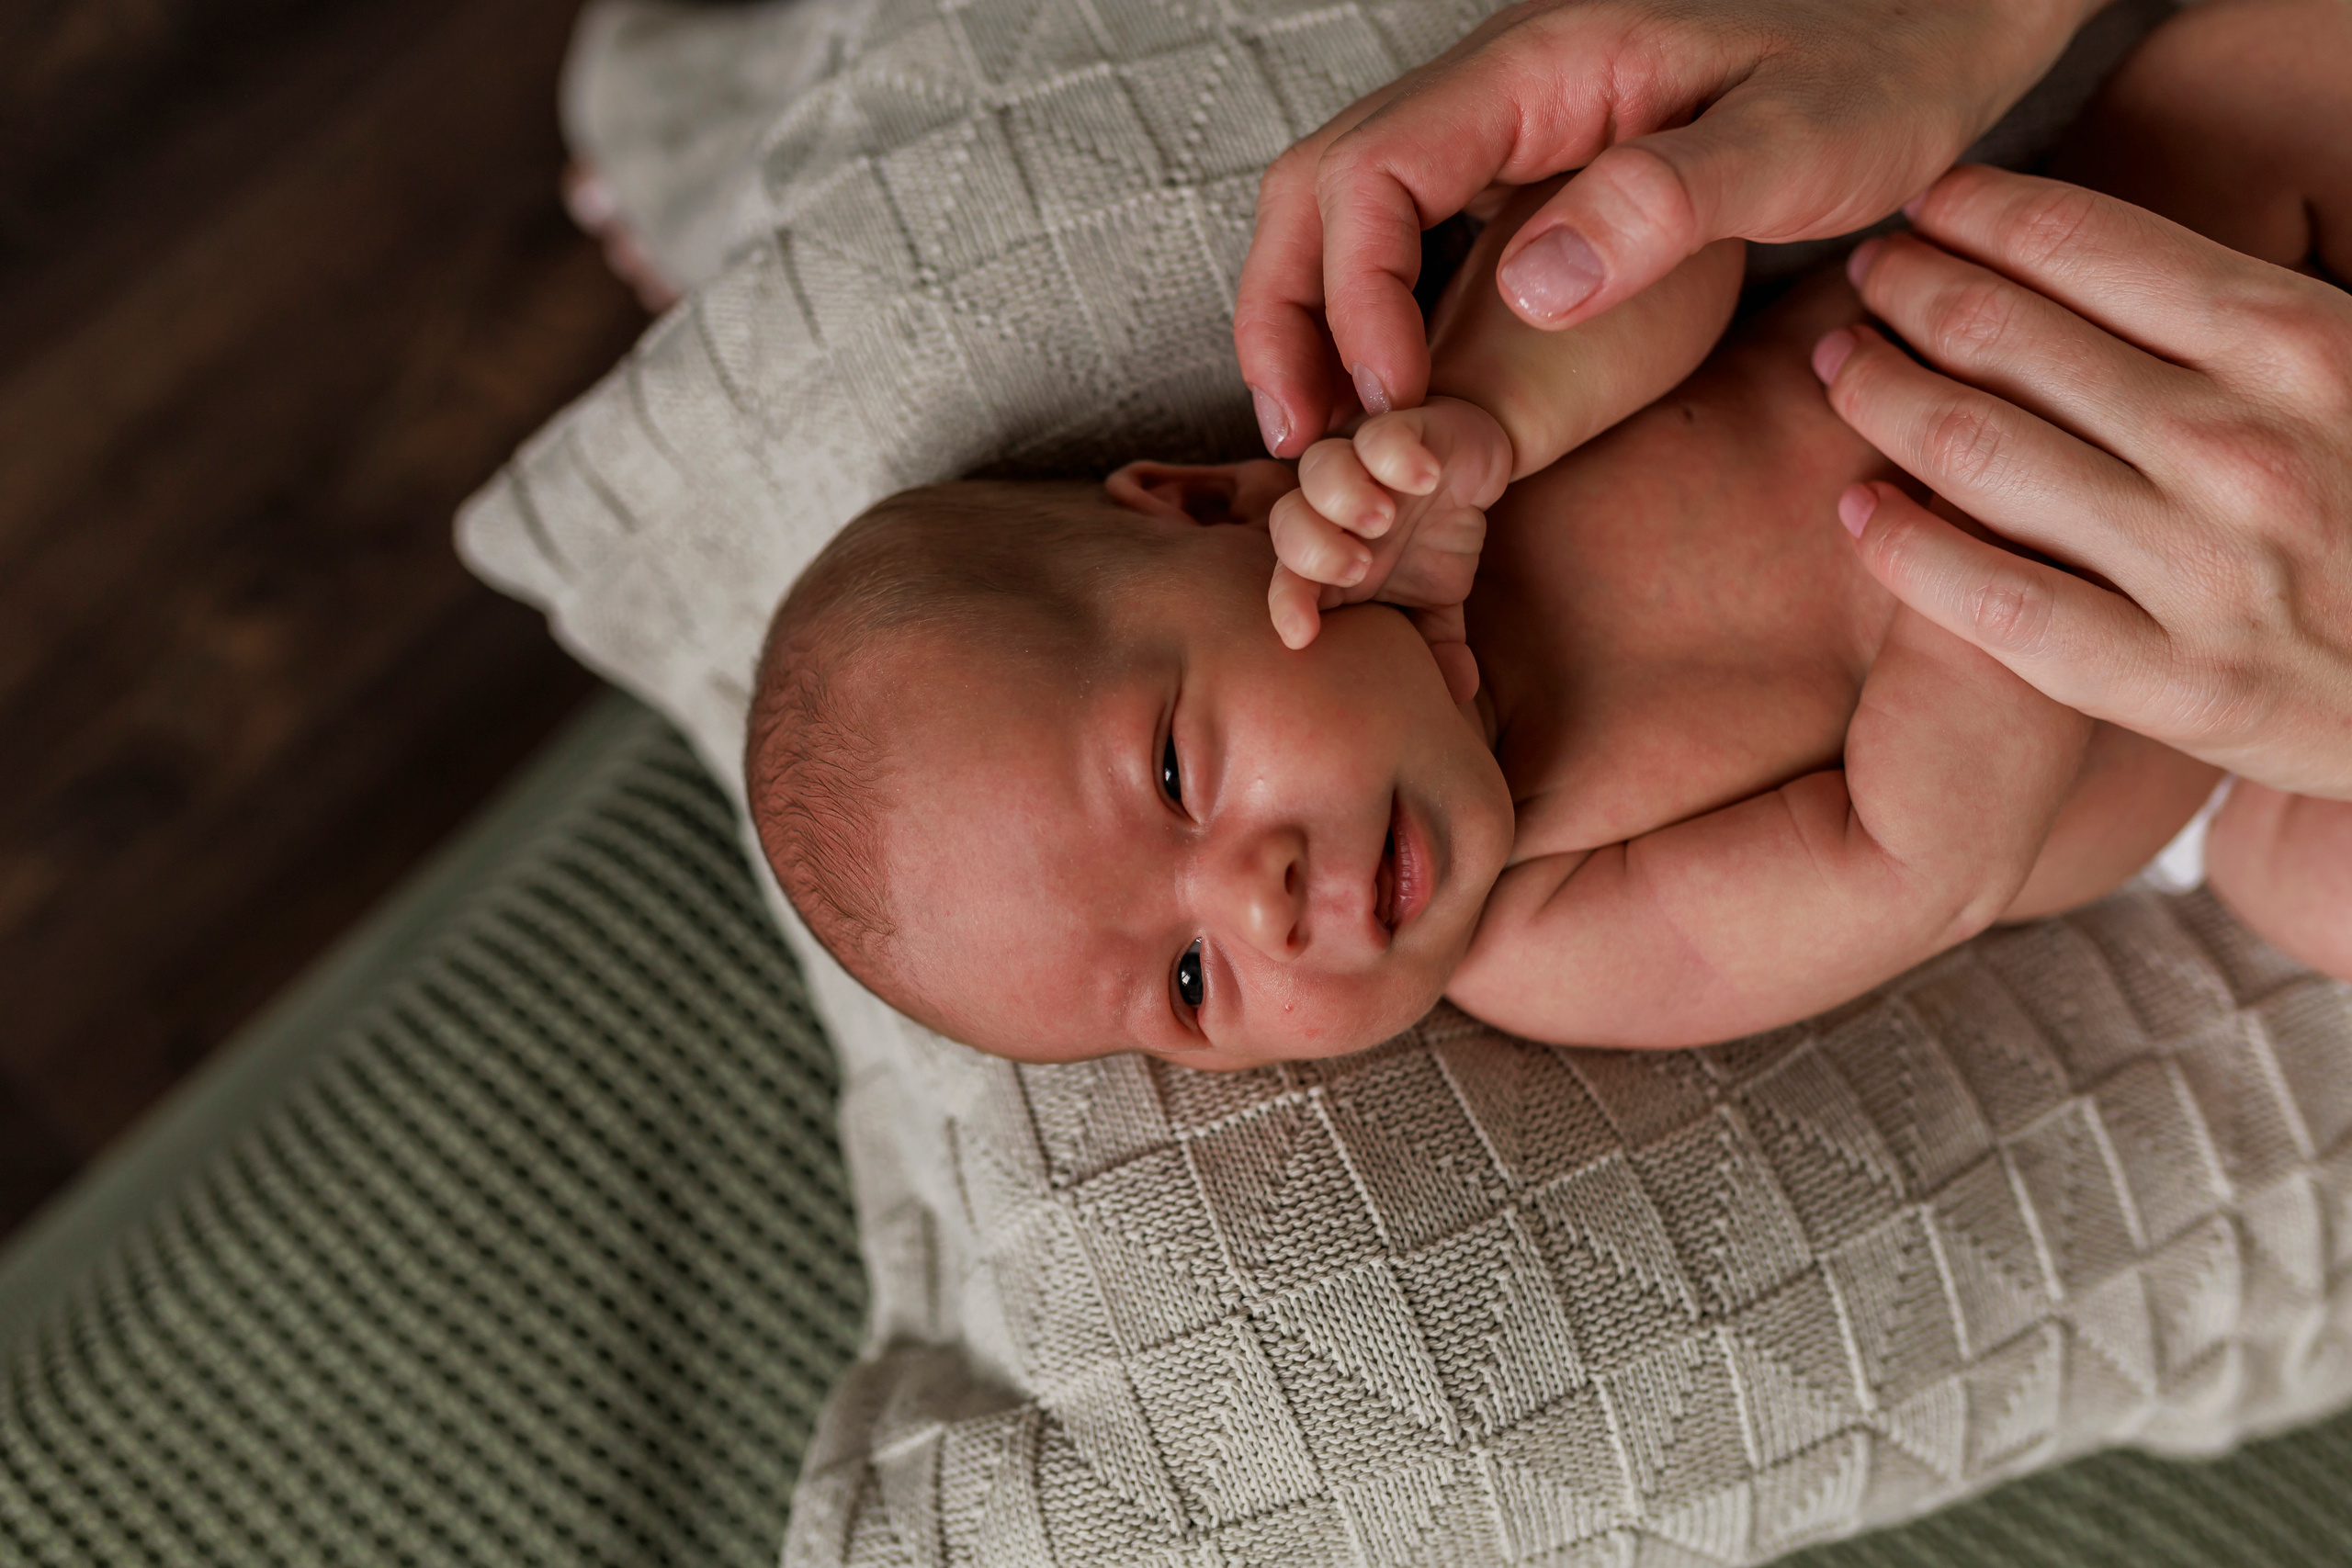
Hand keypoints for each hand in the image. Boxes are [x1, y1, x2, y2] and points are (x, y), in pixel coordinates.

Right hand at [1234, 0, 2101, 455]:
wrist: (1940, 15)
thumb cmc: (1888, 65)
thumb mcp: (1804, 140)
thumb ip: (1671, 202)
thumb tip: (1530, 292)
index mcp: (1542, 68)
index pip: (1373, 175)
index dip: (1353, 298)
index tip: (1393, 403)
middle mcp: (1501, 87)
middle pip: (1318, 186)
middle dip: (1285, 313)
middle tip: (1301, 437)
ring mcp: (1508, 123)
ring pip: (1345, 205)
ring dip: (1311, 314)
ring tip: (1323, 426)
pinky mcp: (1534, 162)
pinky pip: (1404, 226)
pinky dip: (1368, 306)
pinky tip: (1396, 382)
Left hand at [1267, 397, 1511, 703]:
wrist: (1464, 464)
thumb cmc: (1433, 540)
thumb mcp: (1437, 603)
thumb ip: (1437, 647)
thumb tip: (1457, 692)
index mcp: (1329, 560)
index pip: (1288, 583)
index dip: (1287, 605)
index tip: (1301, 634)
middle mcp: (1330, 510)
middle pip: (1286, 522)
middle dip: (1314, 548)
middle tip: (1360, 566)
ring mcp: (1358, 464)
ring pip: (1318, 468)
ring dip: (1344, 496)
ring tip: (1385, 517)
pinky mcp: (1396, 425)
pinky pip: (1378, 433)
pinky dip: (1395, 453)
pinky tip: (1425, 476)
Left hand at [1818, 165, 2351, 797]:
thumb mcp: (2346, 376)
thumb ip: (2231, 325)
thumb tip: (2071, 263)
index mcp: (2293, 341)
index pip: (2081, 243)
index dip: (1974, 216)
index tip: (1924, 210)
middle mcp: (2240, 442)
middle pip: (2005, 335)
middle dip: (1910, 290)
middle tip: (1866, 277)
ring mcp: (2204, 566)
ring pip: (1975, 450)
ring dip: (1879, 393)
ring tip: (1839, 366)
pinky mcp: (2174, 682)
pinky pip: (1997, 603)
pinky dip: (1905, 548)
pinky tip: (1856, 511)